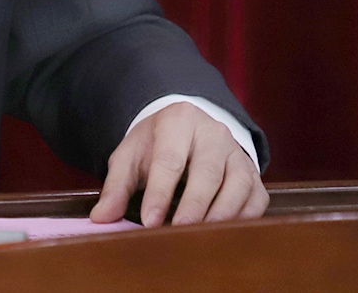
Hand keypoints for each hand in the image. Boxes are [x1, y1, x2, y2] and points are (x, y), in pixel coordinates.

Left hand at [90, 101, 268, 226]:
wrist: (185, 128)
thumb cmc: (155, 145)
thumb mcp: (130, 156)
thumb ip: (116, 186)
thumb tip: (101, 218)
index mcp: (178, 121)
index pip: (170, 160)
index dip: (160, 193)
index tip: (149, 222)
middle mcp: (213, 133)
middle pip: (208, 172)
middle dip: (194, 205)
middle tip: (179, 231)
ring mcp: (236, 152)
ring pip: (238, 183)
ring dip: (222, 213)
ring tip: (202, 236)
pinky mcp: (252, 172)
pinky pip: (256, 196)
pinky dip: (245, 217)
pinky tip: (226, 233)